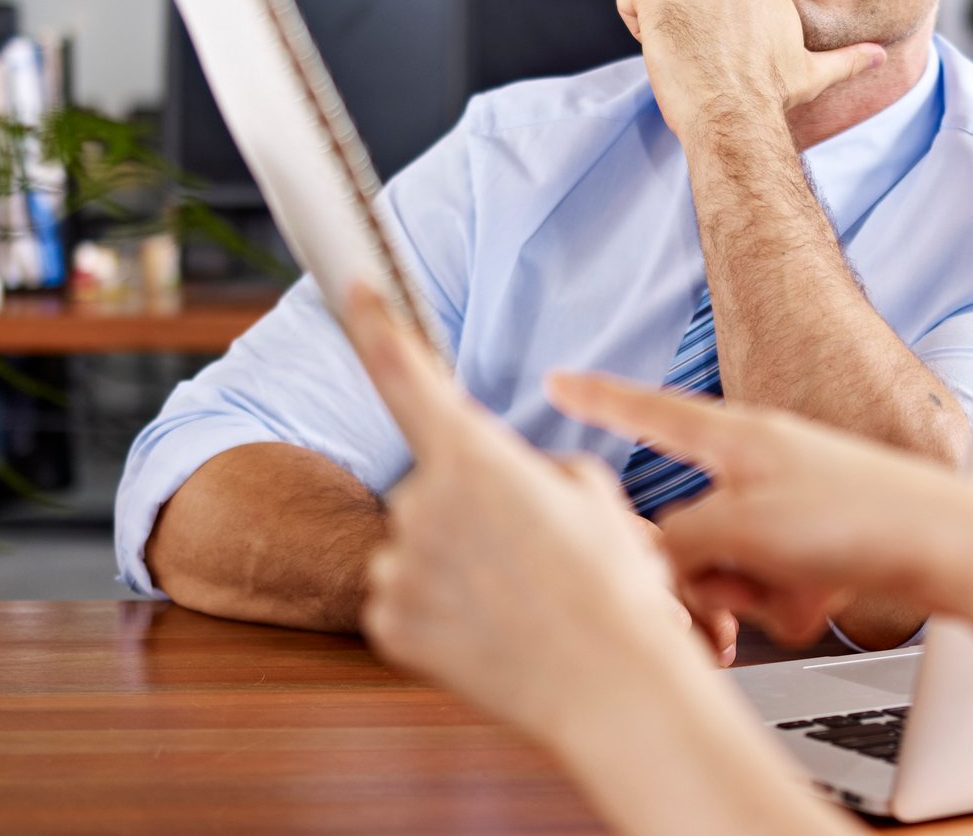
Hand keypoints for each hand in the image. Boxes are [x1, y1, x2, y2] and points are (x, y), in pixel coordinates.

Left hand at [339, 287, 716, 743]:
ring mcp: (398, 566)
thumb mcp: (598, 497)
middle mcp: (421, 503)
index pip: (407, 374)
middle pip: (436, 483)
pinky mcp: (387, 623)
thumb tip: (514, 482)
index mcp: (474, 457)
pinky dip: (443, 607)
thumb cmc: (615, 588)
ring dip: (462, 560)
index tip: (357, 288)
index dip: (377, 323)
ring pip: (421, 543)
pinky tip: (492, 628)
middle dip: (478, 505)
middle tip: (540, 549)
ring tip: (525, 597)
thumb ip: (539, 469)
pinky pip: (407, 594)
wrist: (608, 684)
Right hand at [546, 374, 972, 645]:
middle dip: (700, 571)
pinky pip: (768, 586)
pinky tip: (821, 601)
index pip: (649, 410)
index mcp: (739, 436)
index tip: (555, 379)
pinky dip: (786, 603)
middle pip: (685, 523)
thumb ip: (677, 545)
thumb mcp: (741, 528)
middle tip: (723, 596)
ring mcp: (789, 508)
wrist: (952, 548)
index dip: (597, 398)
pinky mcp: (816, 548)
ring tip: (791, 591)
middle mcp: (760, 466)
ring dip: (747, 594)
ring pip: (725, 564)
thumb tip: (656, 566)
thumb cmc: (860, 516)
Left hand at [615, 0, 883, 139]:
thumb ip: (847, 58)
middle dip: (689, 14)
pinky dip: (637, 26)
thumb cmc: (771, 94)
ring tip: (689, 54)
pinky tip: (664, 50)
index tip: (725, 47)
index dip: (716, 17)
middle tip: (706, 53)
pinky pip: (629, 1)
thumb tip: (881, 57)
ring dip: (664, 22)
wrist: (732, 112)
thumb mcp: (814, 71)